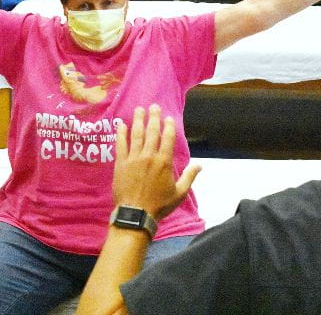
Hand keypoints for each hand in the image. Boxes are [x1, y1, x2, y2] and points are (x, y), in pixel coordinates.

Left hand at [113, 105, 200, 220]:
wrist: (136, 214)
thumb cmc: (159, 205)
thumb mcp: (179, 193)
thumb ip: (189, 177)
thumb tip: (200, 165)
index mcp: (164, 162)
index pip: (168, 138)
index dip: (169, 126)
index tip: (169, 117)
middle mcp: (149, 156)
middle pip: (152, 132)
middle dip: (153, 117)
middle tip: (154, 106)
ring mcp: (133, 158)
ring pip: (136, 134)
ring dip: (138, 120)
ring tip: (139, 109)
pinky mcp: (120, 163)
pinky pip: (120, 144)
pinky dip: (121, 133)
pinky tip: (121, 124)